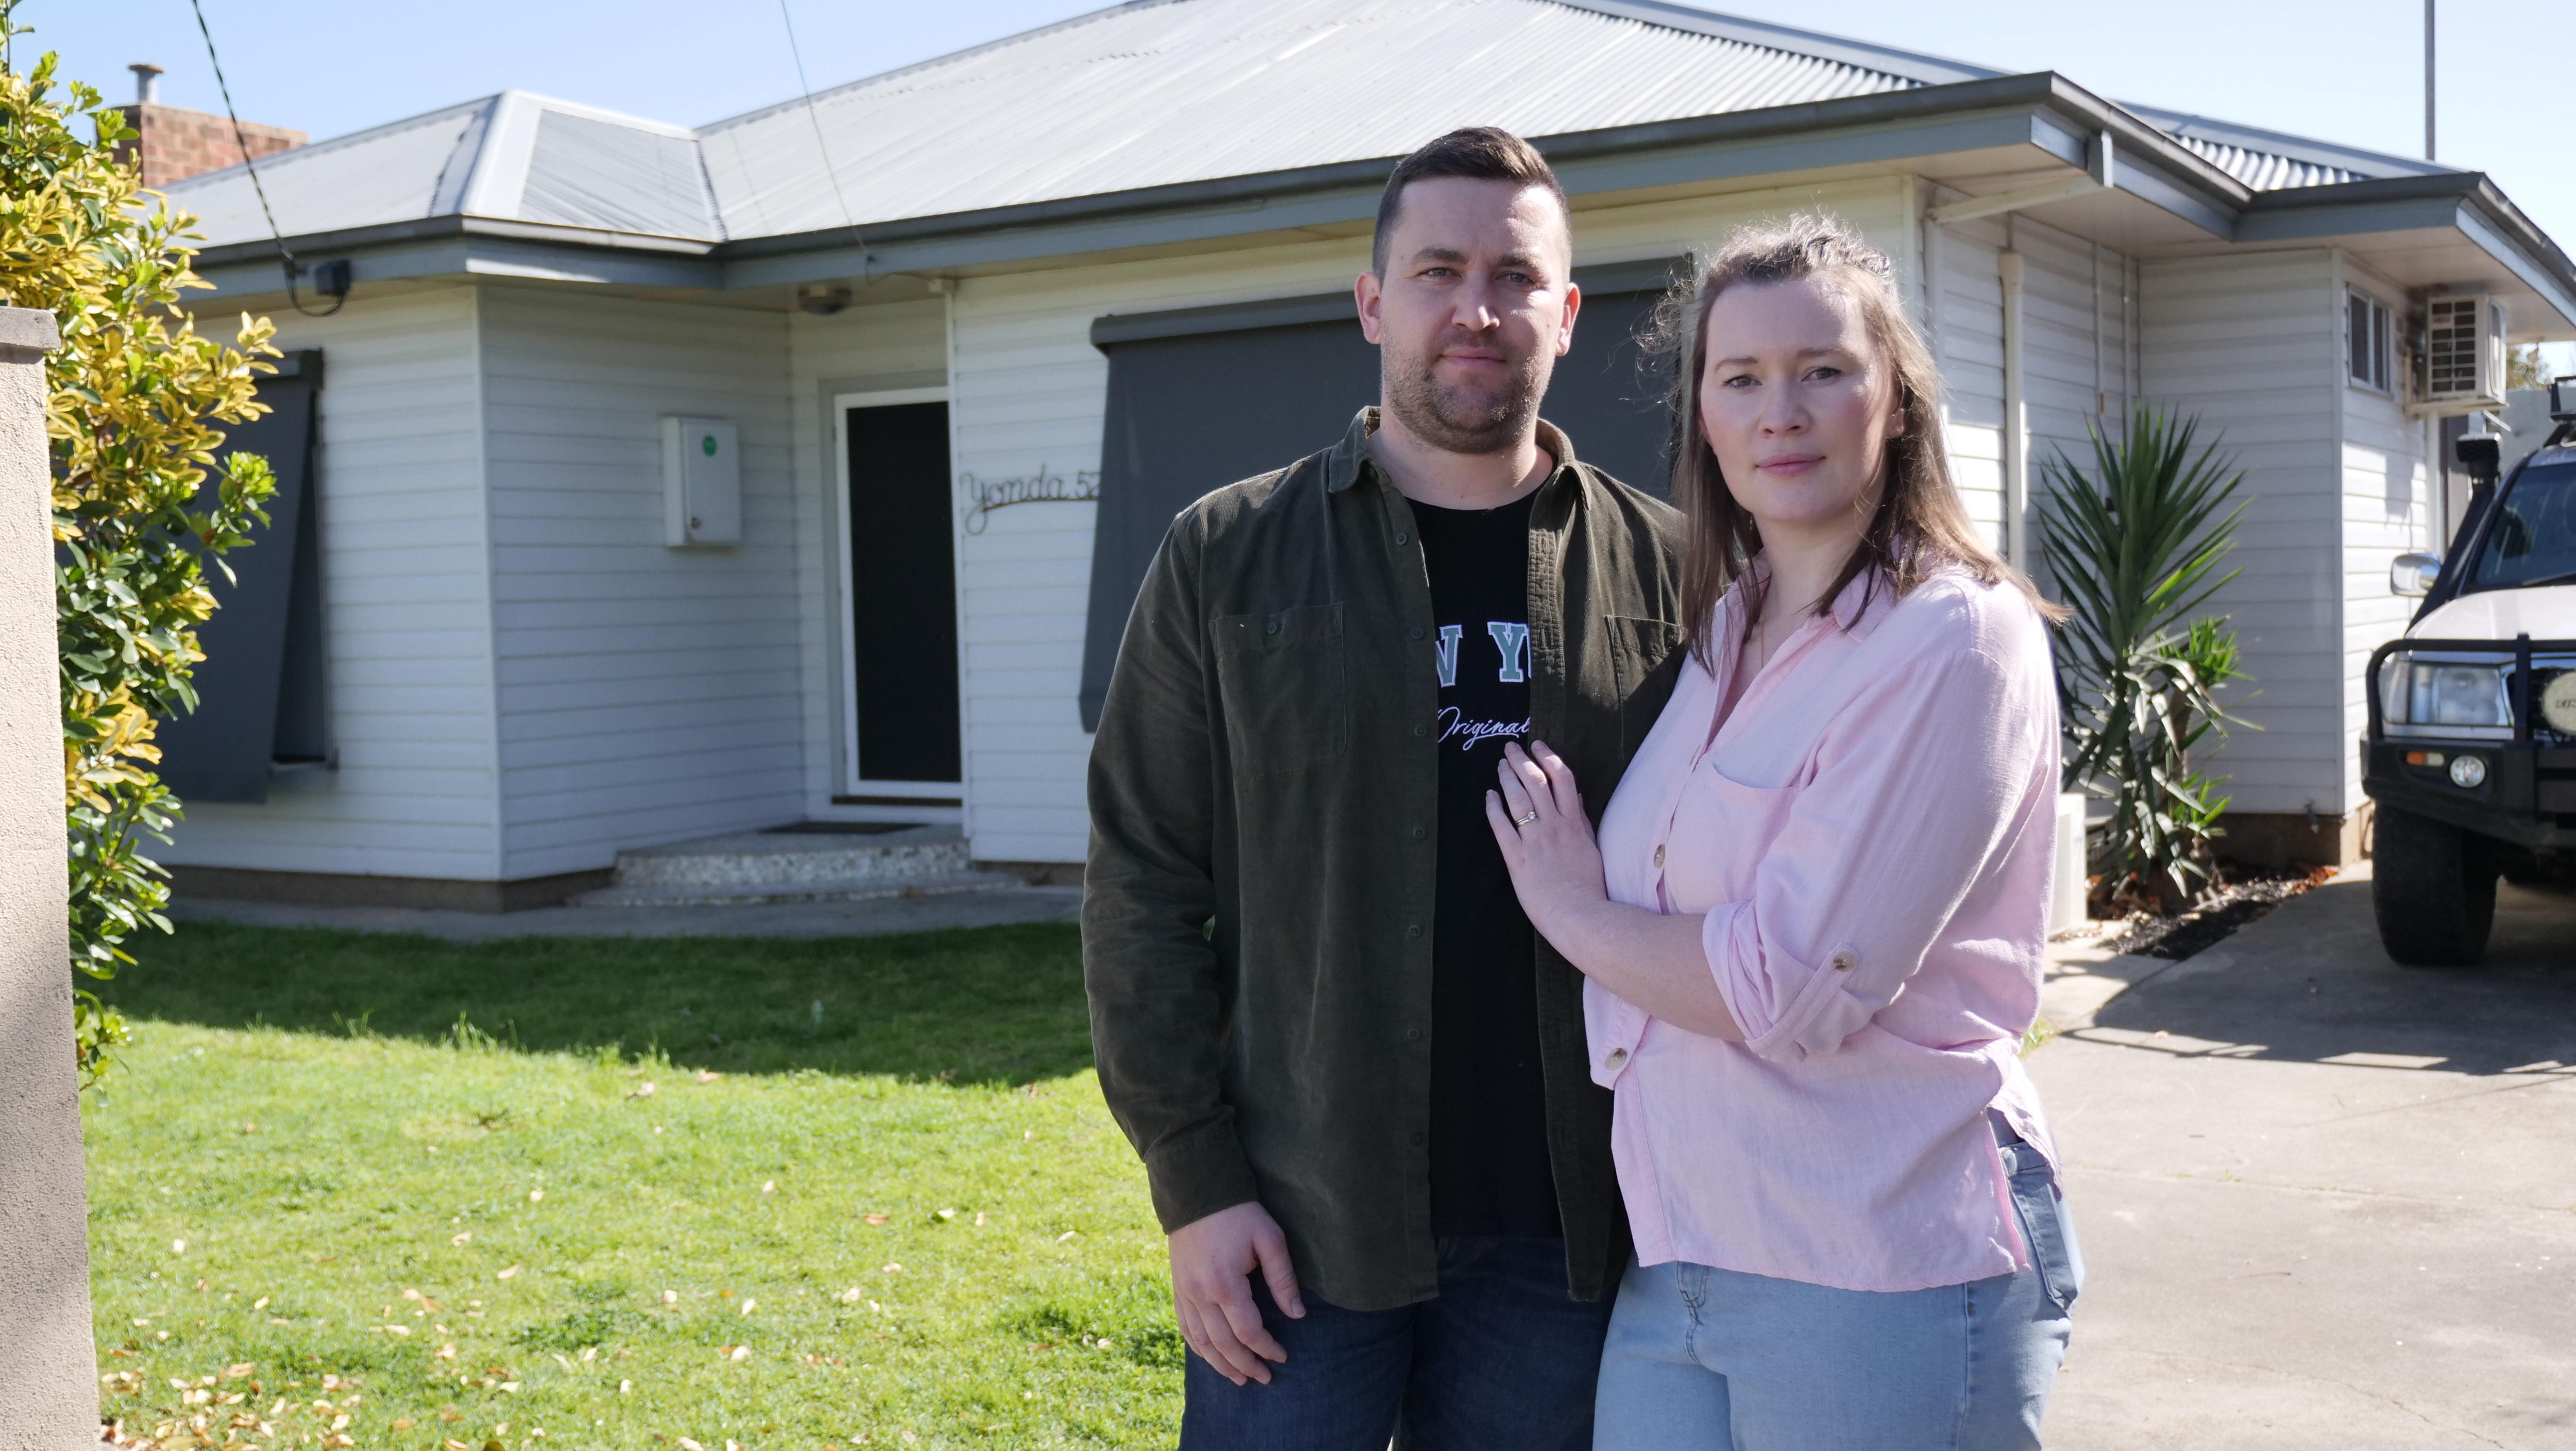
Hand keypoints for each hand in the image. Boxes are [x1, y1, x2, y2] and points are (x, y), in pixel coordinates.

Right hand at [1167, 1201, 1303, 1384]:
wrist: (1197, 1192)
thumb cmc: (1239, 1213)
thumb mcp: (1269, 1238)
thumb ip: (1283, 1278)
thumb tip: (1298, 1315)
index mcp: (1225, 1284)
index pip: (1248, 1331)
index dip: (1267, 1348)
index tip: (1282, 1356)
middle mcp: (1201, 1295)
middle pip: (1224, 1344)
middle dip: (1246, 1365)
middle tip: (1265, 1378)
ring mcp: (1185, 1293)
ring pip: (1202, 1342)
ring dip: (1221, 1364)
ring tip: (1240, 1379)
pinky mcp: (1178, 1288)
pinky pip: (1185, 1328)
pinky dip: (1198, 1348)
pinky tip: (1211, 1357)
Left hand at [1486, 739, 1609, 941]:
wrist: (1580, 916)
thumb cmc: (1589, 887)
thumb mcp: (1592, 849)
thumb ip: (1582, 822)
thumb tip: (1576, 798)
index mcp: (1574, 824)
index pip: (1563, 779)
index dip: (1548, 757)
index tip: (1538, 745)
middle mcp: (1554, 826)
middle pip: (1536, 782)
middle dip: (1521, 760)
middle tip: (1511, 747)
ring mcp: (1535, 841)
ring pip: (1518, 799)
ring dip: (1507, 777)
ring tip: (1500, 765)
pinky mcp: (1517, 858)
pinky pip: (1502, 826)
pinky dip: (1494, 807)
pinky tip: (1489, 796)